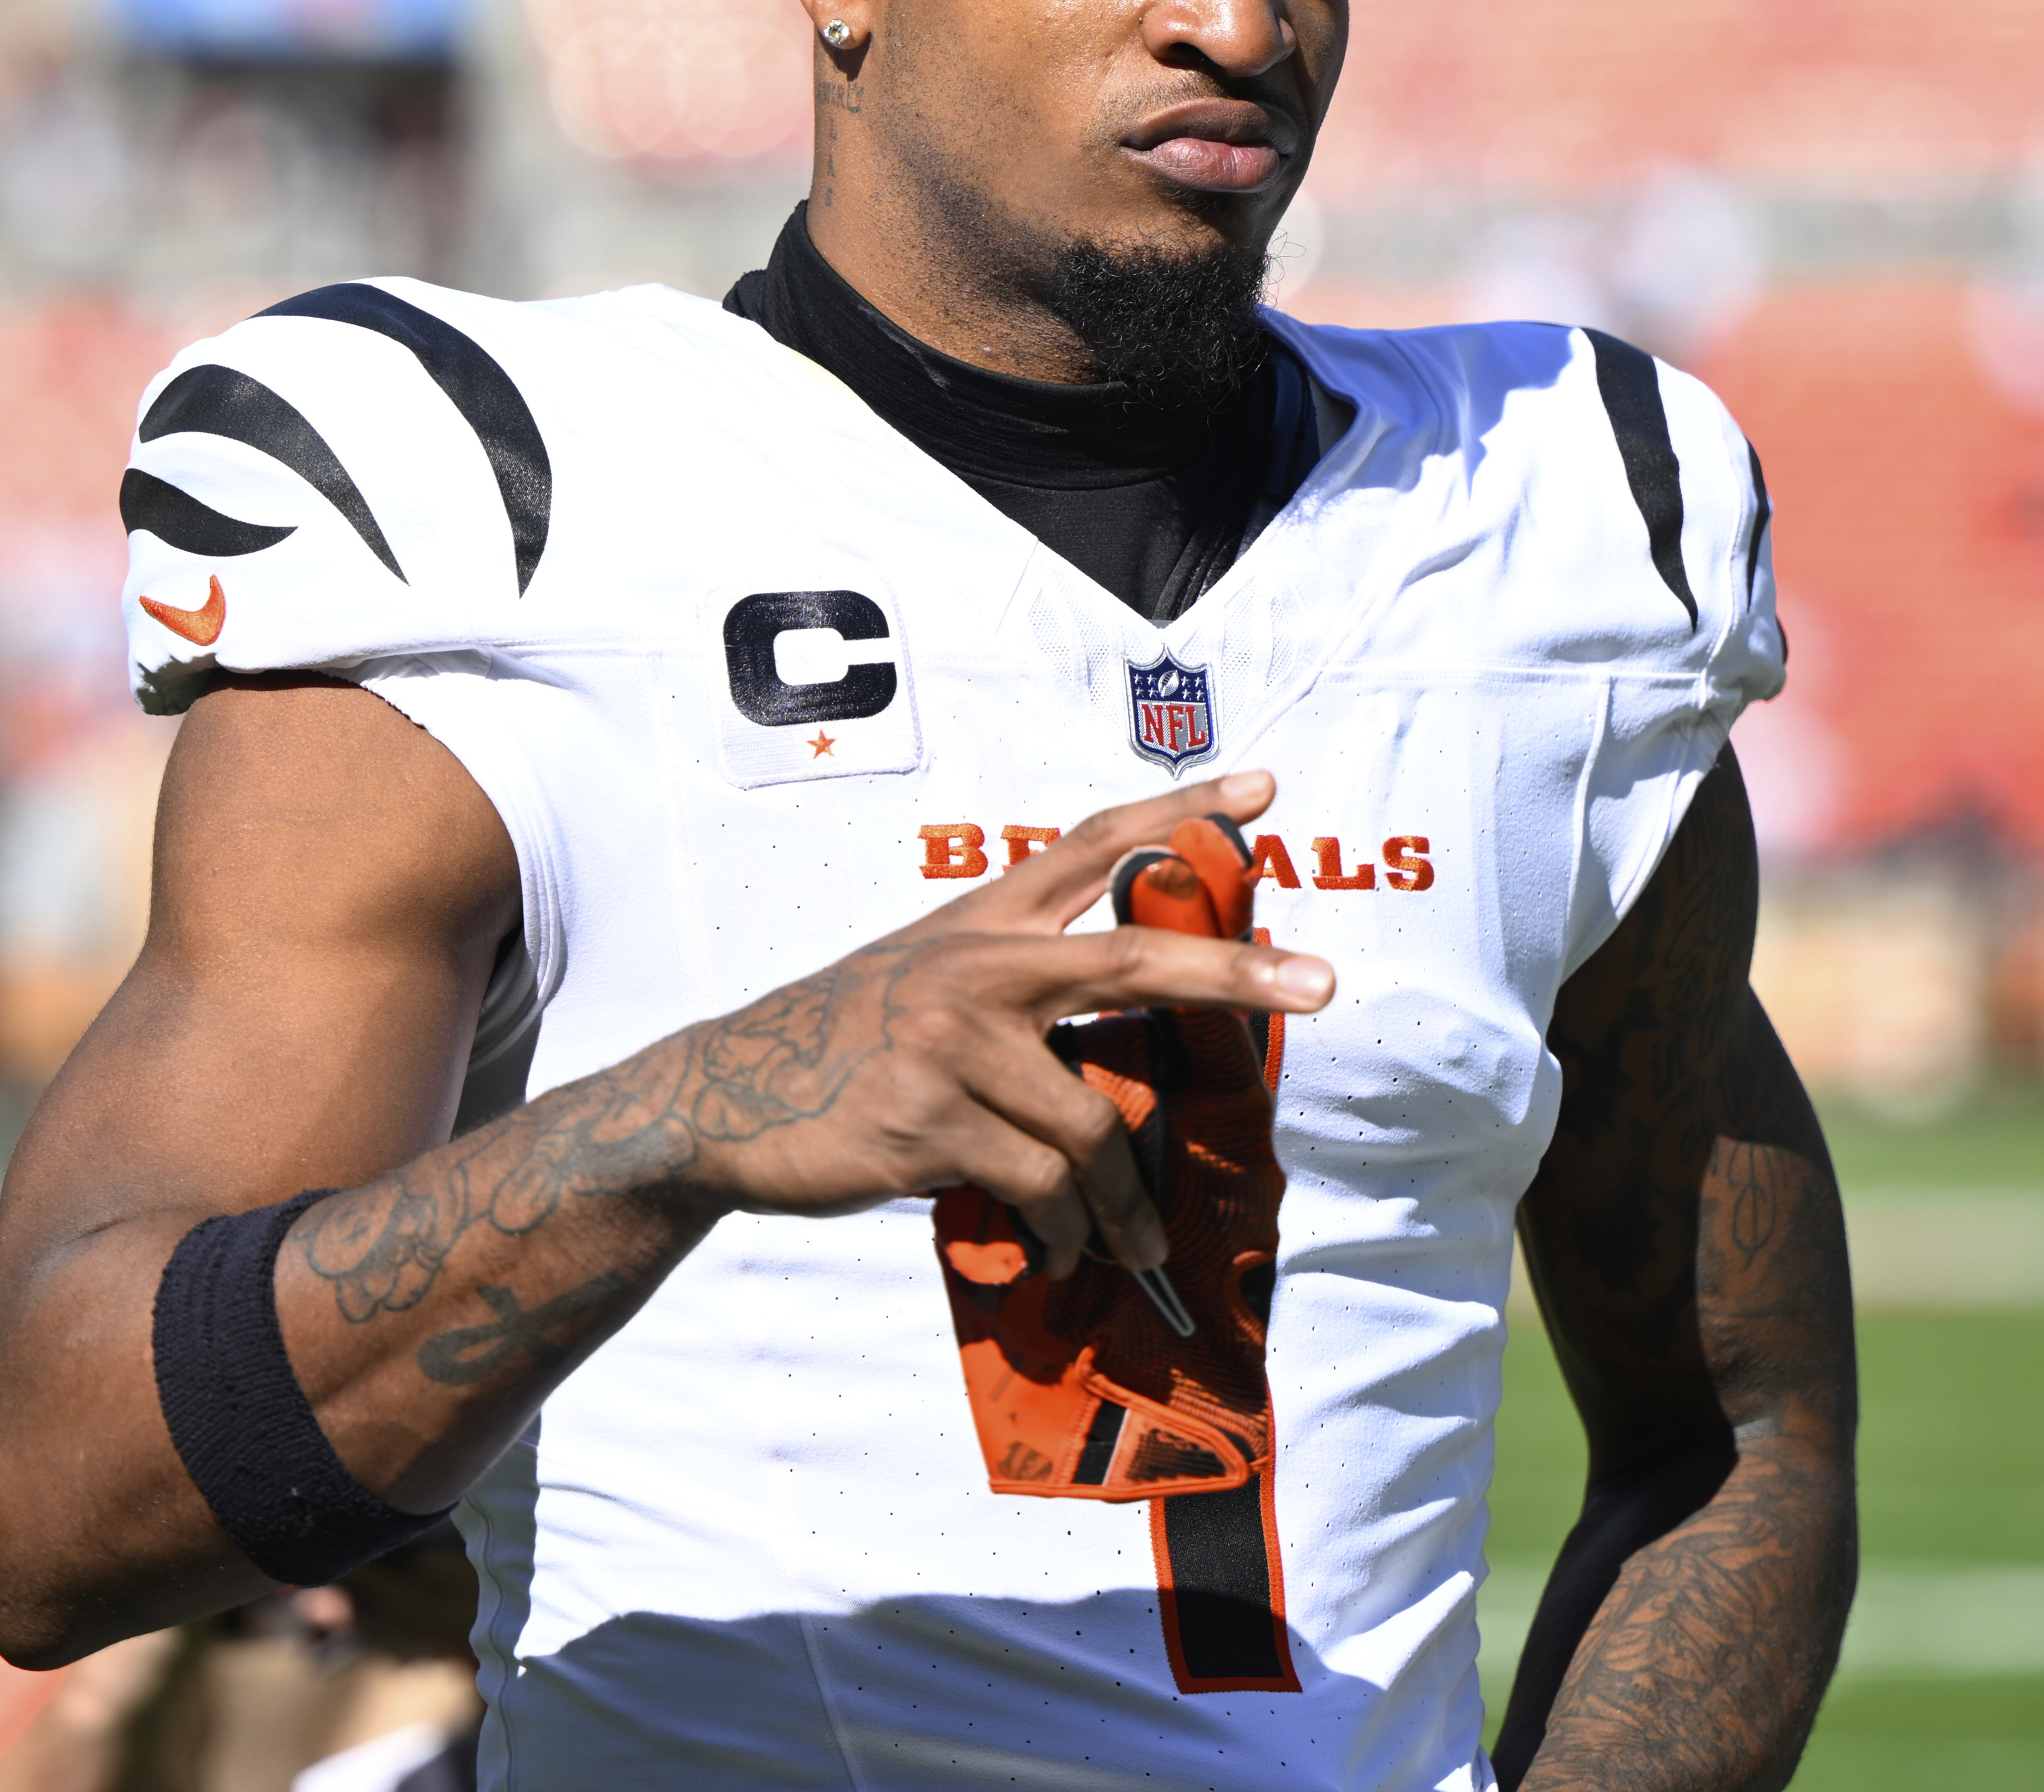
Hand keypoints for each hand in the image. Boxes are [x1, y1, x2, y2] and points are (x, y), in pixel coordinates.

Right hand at [663, 770, 1331, 1273]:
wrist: (720, 1101)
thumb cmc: (835, 1049)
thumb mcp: (917, 982)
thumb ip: (1010, 987)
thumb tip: (1118, 1054)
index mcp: (977, 924)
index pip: (1091, 846)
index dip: (1178, 811)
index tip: (1262, 789)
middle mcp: (973, 967)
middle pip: (1131, 960)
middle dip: (1236, 975)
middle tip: (1323, 983)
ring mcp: (951, 1043)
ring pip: (1094, 1124)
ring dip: (1124, 1204)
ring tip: (1130, 1247)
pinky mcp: (930, 1120)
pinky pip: (1043, 1186)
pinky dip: (1065, 1233)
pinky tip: (1057, 1254)